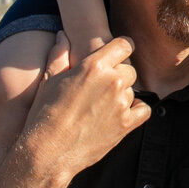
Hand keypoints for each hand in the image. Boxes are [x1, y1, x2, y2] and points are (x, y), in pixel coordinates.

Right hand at [14, 34, 148, 185]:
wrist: (48, 151)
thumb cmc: (44, 113)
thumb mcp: (49, 79)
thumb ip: (59, 54)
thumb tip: (62, 36)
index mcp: (94, 66)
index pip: (124, 44)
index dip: (121, 48)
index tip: (117, 55)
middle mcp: (112, 81)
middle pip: (130, 69)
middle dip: (118, 75)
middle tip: (101, 87)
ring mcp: (122, 103)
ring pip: (133, 90)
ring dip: (122, 94)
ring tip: (101, 105)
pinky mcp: (127, 124)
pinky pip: (144, 109)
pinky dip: (136, 111)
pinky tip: (120, 114)